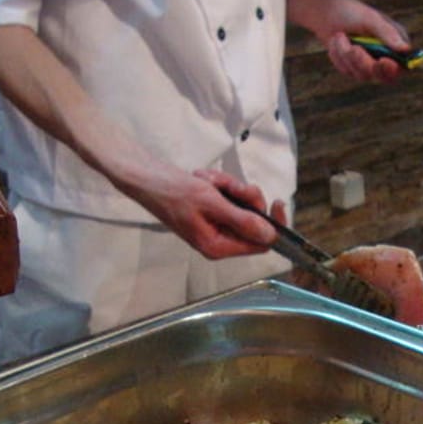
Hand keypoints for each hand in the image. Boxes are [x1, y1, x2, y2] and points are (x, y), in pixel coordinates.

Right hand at [116, 164, 284, 259]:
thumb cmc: (173, 191)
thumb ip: (242, 220)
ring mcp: (216, 225)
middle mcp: (219, 240)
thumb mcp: (211, 203)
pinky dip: (220, 184)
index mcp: (219, 246)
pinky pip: (229, 197)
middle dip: (244, 196)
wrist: (146, 177)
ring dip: (229, 186)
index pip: (260, 244)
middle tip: (229, 184)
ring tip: (208, 180)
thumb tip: (270, 235)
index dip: (272, 224)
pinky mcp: (212, 211)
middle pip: (253, 221)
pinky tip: (204, 179)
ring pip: (242, 204)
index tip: (276, 202)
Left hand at [286, 0, 408, 84]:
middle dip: (364, 62)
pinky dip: (338, 56)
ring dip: (346, 55)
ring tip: (339, 35)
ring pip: (363, 75)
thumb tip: (405, 49)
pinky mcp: (355, 68)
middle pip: (384, 76)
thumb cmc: (351, 11)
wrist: (326, 12)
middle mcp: (387, 55)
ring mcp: (370, 64)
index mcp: (396, 41)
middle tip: (353, 48)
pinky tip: (336, 42)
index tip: (381, 61)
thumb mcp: (370, 19)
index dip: (394, 68)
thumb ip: (387, 34)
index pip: (404, 65)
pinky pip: (347, 71)